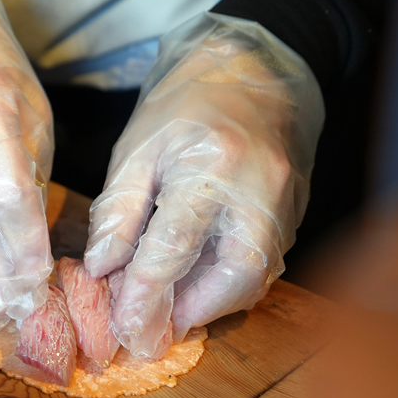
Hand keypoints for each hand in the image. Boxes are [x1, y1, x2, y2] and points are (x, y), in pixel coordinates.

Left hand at [84, 13, 324, 357]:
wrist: (252, 69)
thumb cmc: (185, 104)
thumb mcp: (137, 147)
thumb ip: (118, 210)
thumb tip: (102, 268)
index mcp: (212, 165)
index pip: (175, 245)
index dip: (146, 294)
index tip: (124, 328)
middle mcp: (260, 190)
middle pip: (233, 275)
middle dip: (191, 311)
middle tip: (153, 328)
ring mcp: (287, 205)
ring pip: (255, 277)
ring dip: (210, 303)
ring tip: (169, 309)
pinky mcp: (296, 214)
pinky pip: (264, 264)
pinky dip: (228, 283)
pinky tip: (196, 283)